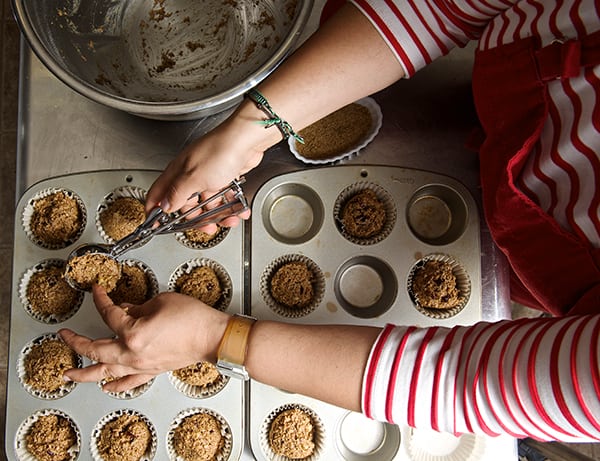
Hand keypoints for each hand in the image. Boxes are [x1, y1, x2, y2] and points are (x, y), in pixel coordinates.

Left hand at [58, 285, 229, 391]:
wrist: (212, 336)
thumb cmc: (193, 319)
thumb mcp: (161, 301)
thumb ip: (138, 306)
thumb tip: (126, 311)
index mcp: (133, 332)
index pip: (109, 313)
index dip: (100, 299)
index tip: (97, 291)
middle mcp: (132, 353)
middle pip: (95, 349)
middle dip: (75, 342)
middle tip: (65, 335)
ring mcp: (141, 365)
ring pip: (105, 373)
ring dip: (84, 373)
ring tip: (69, 374)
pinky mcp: (151, 371)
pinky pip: (128, 382)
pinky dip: (115, 386)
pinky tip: (106, 387)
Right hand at [146, 121, 263, 219]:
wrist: (247, 139)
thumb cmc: (220, 150)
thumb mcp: (194, 178)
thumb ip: (178, 194)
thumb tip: (164, 206)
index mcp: (178, 172)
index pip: (158, 193)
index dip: (155, 210)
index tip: (156, 224)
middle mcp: (191, 173)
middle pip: (186, 202)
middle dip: (196, 218)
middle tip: (206, 227)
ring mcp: (209, 174)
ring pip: (209, 201)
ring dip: (219, 213)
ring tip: (228, 219)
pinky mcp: (226, 175)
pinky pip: (225, 195)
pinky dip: (233, 205)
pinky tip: (239, 209)